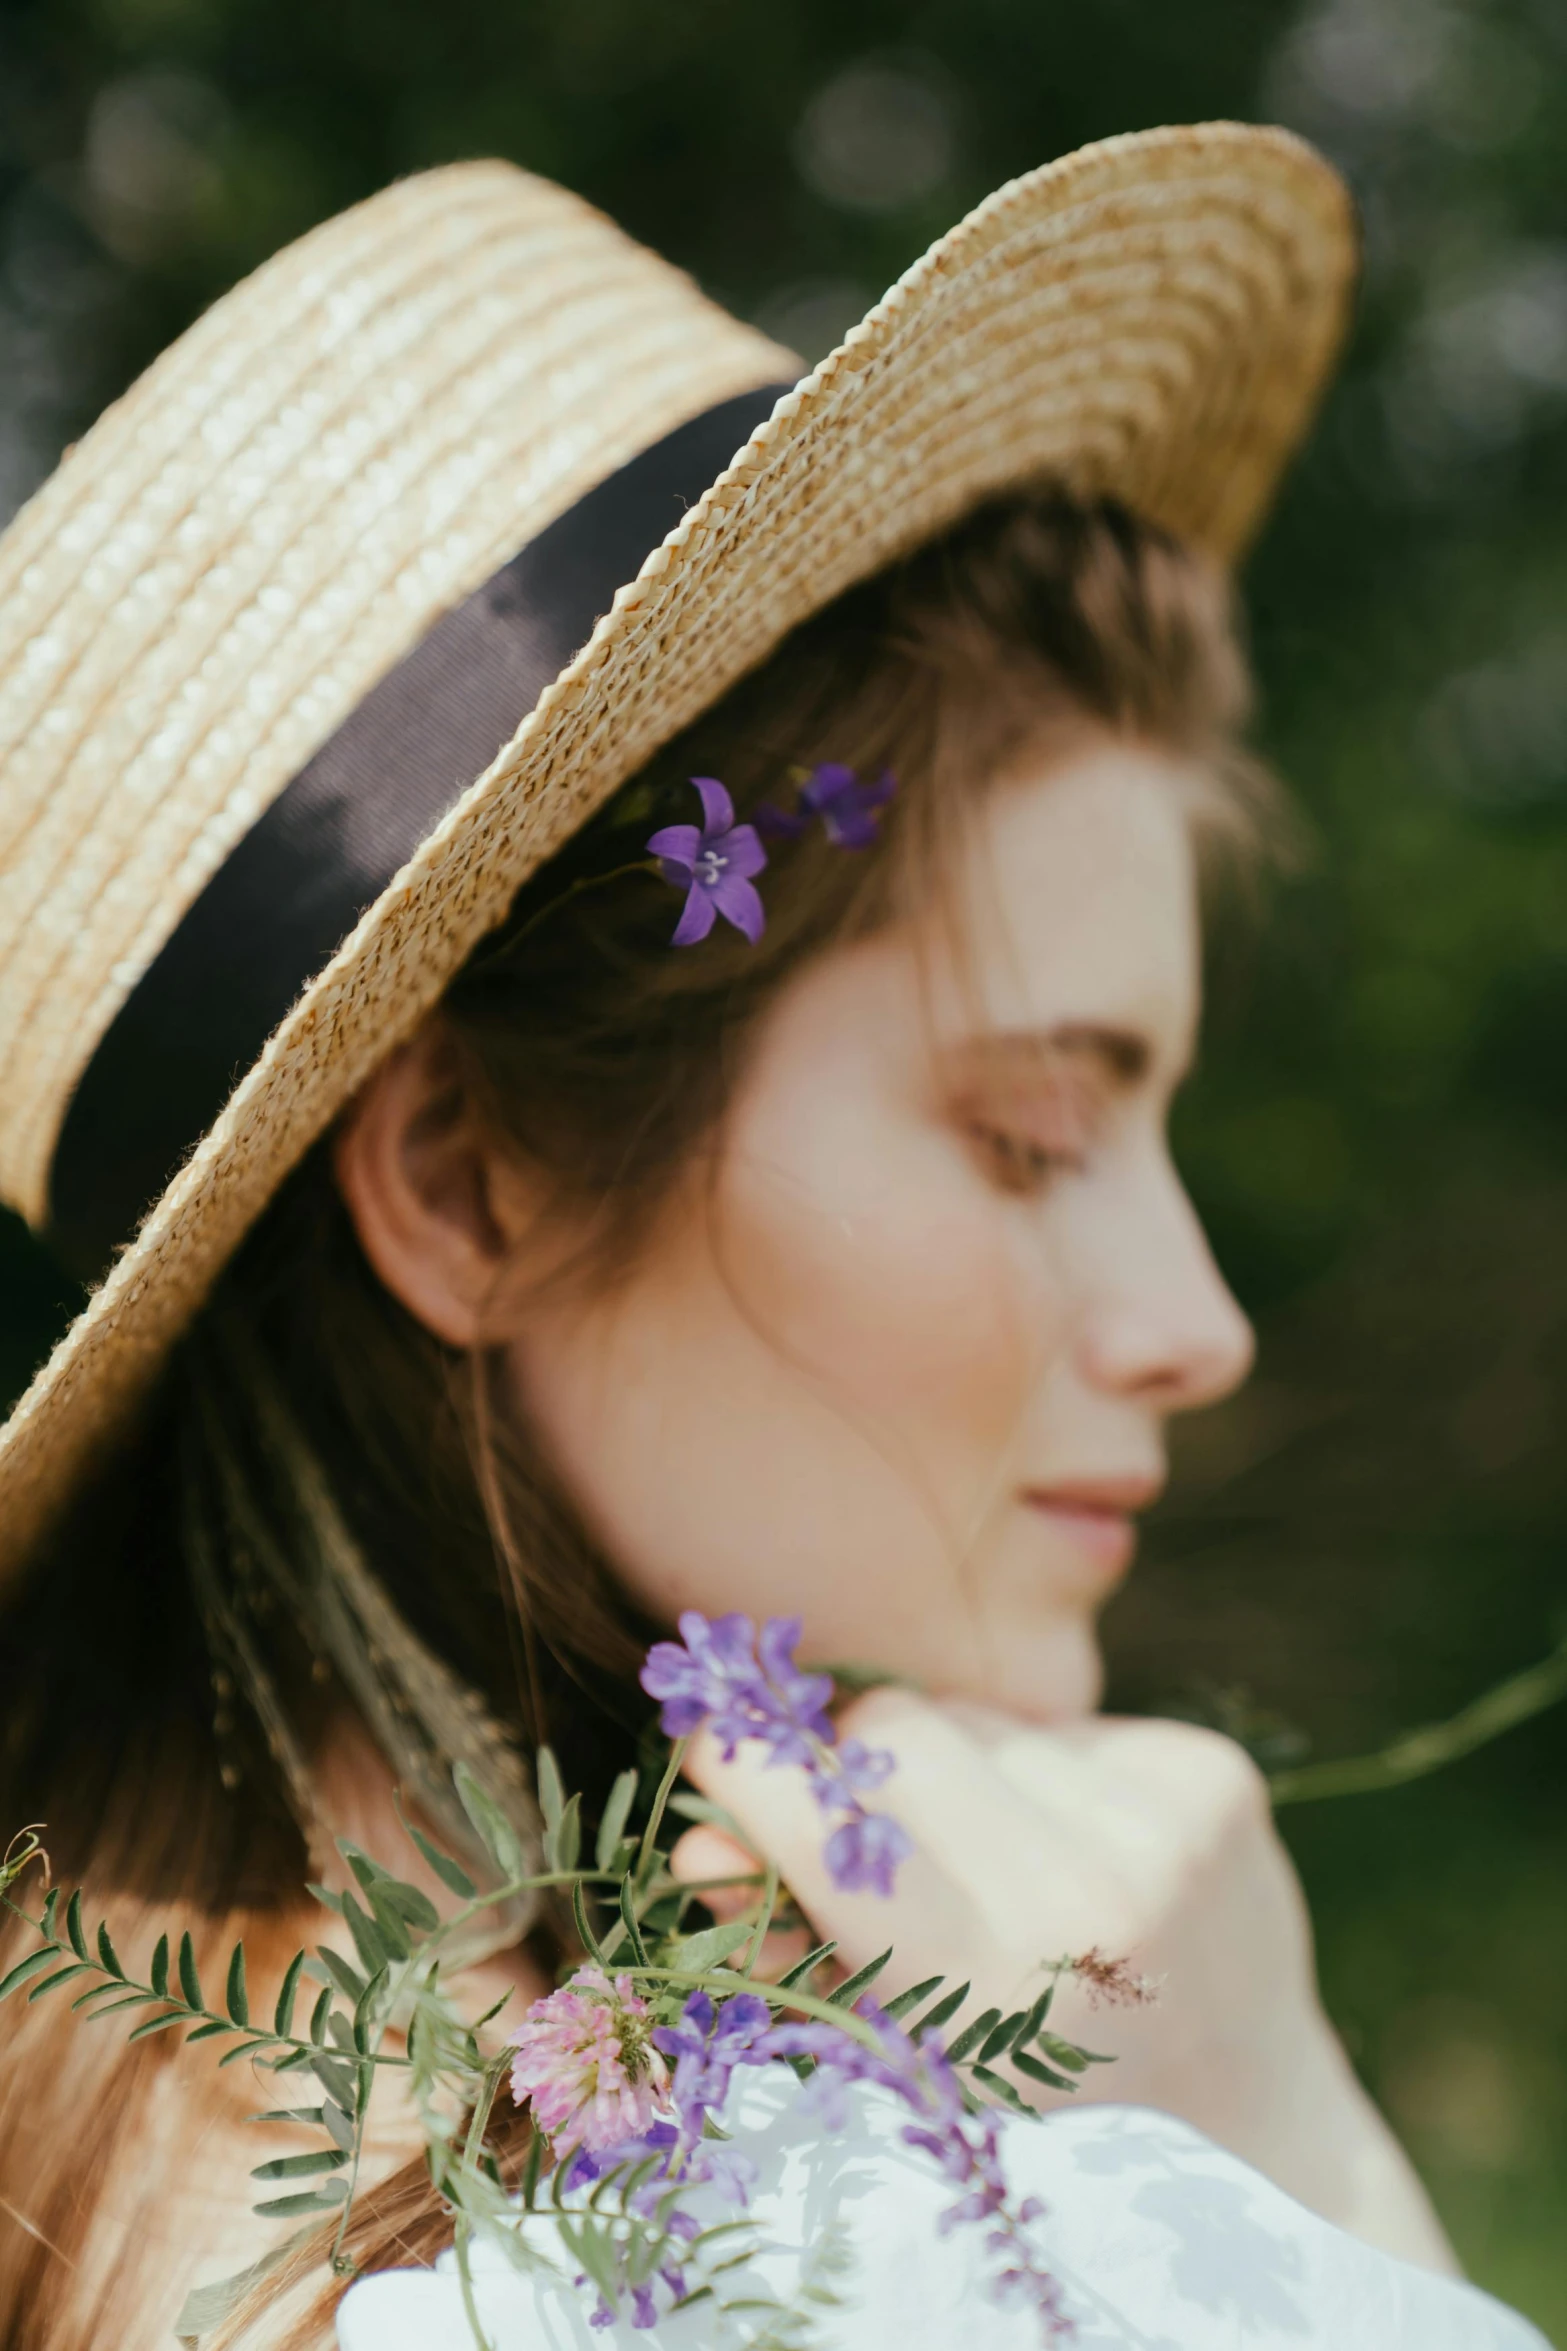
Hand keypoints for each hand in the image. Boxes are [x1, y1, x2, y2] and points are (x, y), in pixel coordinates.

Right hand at [673, 1688, 1455, 2271]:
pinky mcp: (1220, 1775)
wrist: (1252, 2126)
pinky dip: (1040, 1772)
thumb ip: (792, 1946)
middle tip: (857, 1822)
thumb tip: (694, 1837)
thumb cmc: (1042, 2111)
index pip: (832, 1822)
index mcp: (1000, 1996)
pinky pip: (1064, 1720)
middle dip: (848, 1760)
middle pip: (893, 1721)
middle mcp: (1096, 1898)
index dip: (748, 1769)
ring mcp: (1171, 1826)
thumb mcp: (902, 2061)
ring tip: (994, 1871)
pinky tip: (1073, 1849)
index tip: (710, 1748)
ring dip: (953, 1772)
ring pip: (977, 1714)